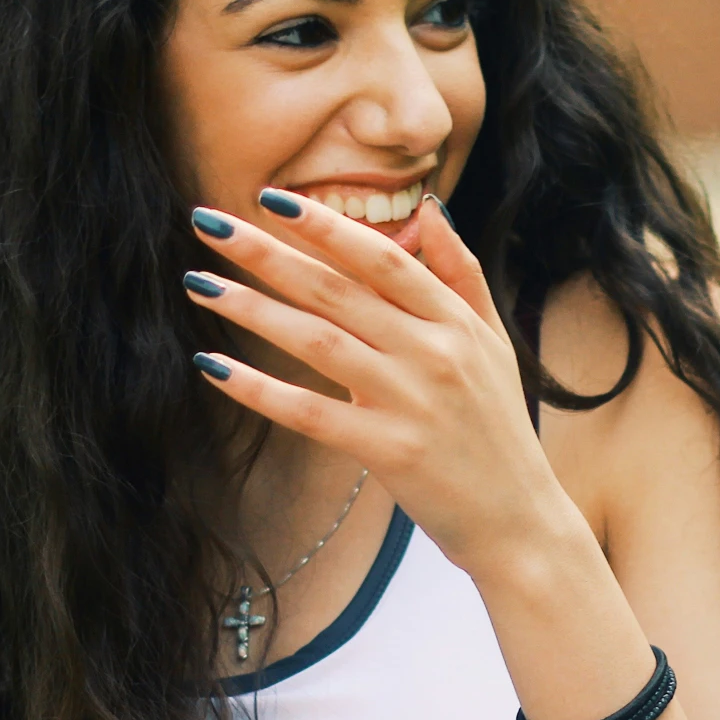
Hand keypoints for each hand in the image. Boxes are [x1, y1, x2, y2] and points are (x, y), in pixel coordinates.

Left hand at [184, 190, 585, 578]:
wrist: (520, 520)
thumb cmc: (498, 428)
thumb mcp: (494, 342)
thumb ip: (461, 274)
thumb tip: (430, 209)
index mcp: (455, 322)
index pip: (381, 258)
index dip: (325, 225)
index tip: (272, 199)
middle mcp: (433, 353)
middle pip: (336, 290)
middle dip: (267, 253)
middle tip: (208, 223)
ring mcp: (411, 402)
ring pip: (316, 341)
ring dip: (252, 310)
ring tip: (199, 285)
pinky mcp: (389, 451)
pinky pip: (311, 412)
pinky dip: (260, 389)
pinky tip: (215, 368)